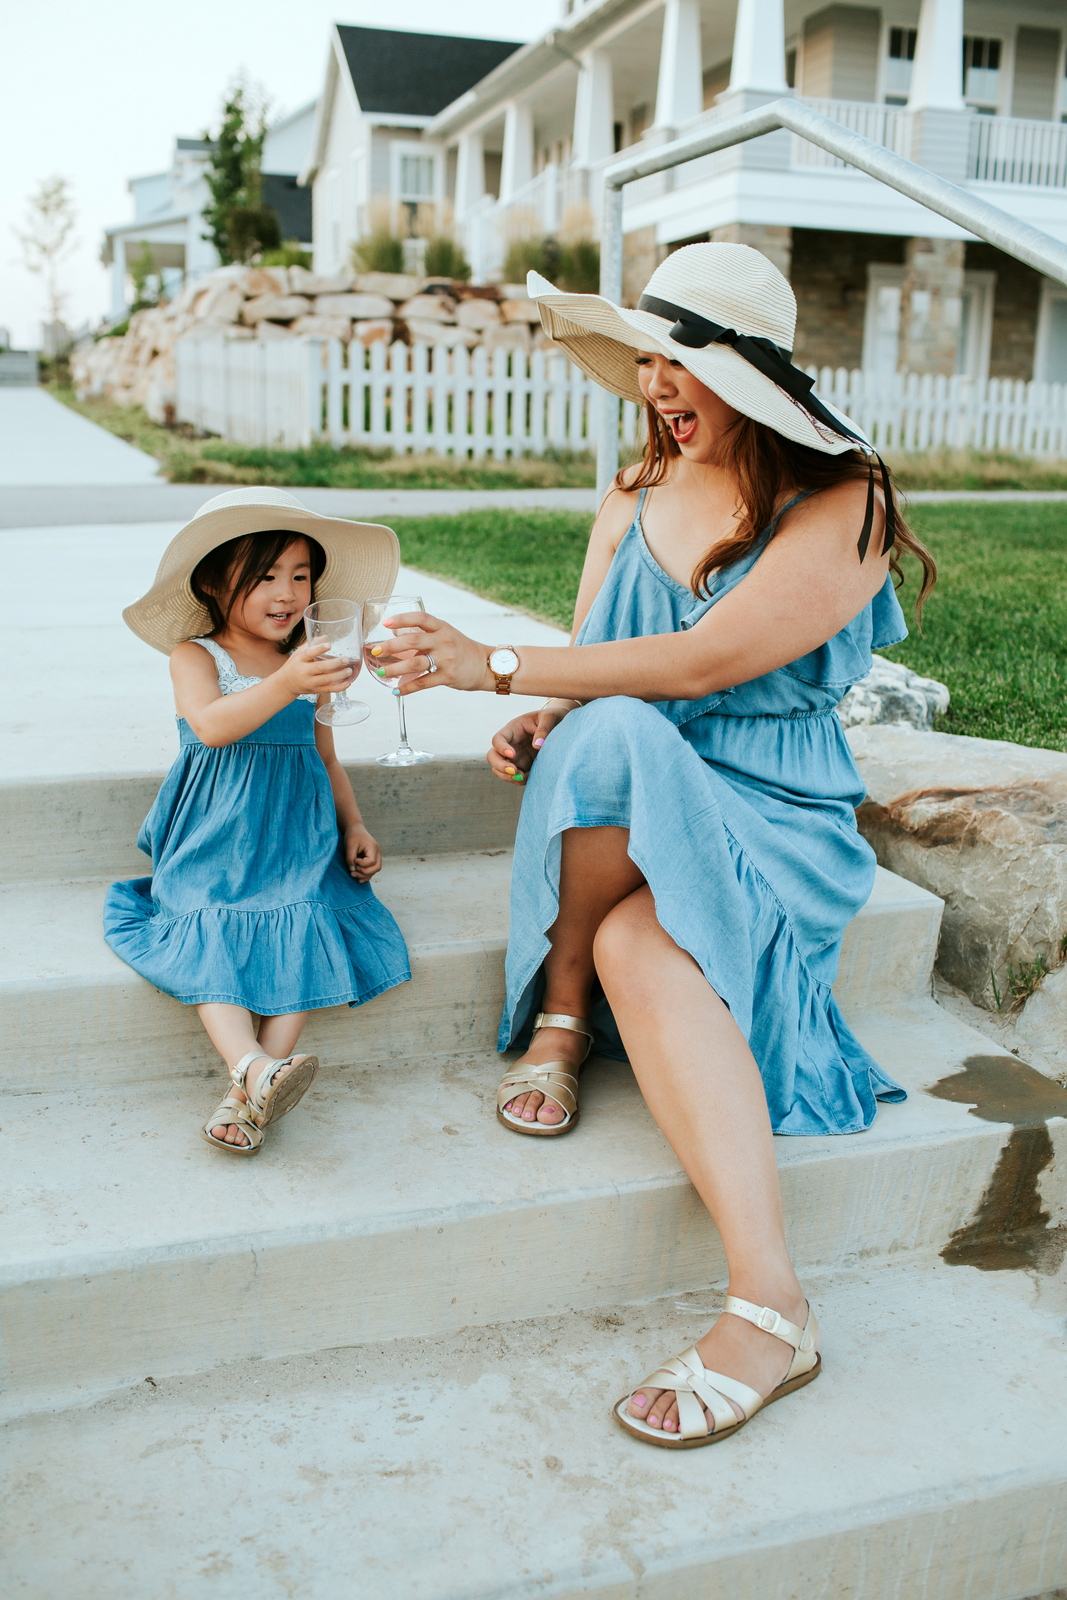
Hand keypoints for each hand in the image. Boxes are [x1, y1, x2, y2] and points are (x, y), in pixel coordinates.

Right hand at [281, 640, 355, 698]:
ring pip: (326, 680)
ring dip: (340, 675)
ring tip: (349, 670)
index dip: (319, 649)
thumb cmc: (294, 665)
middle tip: (346, 659)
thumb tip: (325, 637)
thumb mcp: (298, 653)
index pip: (309, 653)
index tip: (329, 645)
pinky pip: (329, 690)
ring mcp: (310, 682)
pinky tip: (348, 683)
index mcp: (300, 660)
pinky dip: (340, 687)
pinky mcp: (315, 690)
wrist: (285, 684)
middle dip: (335, 663)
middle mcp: (304, 672)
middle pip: (320, 667)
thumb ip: (311, 645)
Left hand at [344, 824, 381, 880]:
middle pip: (377, 867)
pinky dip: (366, 875)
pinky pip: (372, 869)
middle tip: (352, 872)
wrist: (355, 829)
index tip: (354, 860)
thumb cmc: (352, 836)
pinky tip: (359, 878)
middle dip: (365, 872)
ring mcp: (376, 856)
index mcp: (373, 847)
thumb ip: (350, 858)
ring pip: (375, 870)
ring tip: (353, 875)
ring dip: (365, 875)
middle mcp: (377, 852)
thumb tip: (352, 870)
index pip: (371, 861)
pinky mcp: (373, 859)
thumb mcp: (349, 846)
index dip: (362, 864)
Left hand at [367, 612, 488, 693]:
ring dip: (395, 669)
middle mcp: (444, 641)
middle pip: (413, 640)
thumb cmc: (460, 649)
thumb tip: (394, 633)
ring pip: (415, 663)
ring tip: (381, 672)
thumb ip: (423, 633)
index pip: (421, 618)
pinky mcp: (448, 676)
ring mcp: (447, 659)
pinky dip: (408, 688)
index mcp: (442, 628)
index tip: (385, 623)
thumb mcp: (445, 634)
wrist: (484, 665)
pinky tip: (396, 691)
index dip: (402, 618)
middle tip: (374, 650)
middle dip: (391, 646)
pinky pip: (423, 683)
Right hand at [487, 704, 571, 783]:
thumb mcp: (551, 717)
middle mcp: (510, 744)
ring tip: (524, 776)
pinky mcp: (523, 767)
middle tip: (514, 771)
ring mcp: (515, 757)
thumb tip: (538, 745)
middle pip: (492, 756)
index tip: (513, 754)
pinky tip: (531, 778)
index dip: (501, 748)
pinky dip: (519, 781)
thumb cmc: (553, 717)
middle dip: (500, 766)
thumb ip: (544, 728)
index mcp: (513, 730)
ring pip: (499, 770)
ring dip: (508, 776)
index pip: (498, 739)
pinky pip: (514, 778)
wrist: (561, 727)